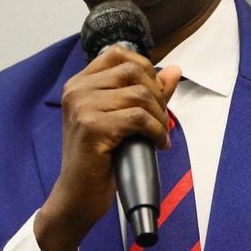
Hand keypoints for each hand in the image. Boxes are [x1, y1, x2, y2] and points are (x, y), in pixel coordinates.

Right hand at [34, 47, 180, 250]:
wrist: (79, 195)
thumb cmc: (100, 160)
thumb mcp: (123, 119)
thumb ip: (147, 93)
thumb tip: (173, 70)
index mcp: (80, 84)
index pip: (118, 54)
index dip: (145, 69)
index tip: (154, 94)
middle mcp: (77, 90)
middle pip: (133, 71)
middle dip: (157, 95)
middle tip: (161, 120)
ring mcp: (81, 107)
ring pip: (139, 95)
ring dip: (159, 116)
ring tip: (159, 135)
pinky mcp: (91, 127)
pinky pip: (139, 118)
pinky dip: (156, 131)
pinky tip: (158, 144)